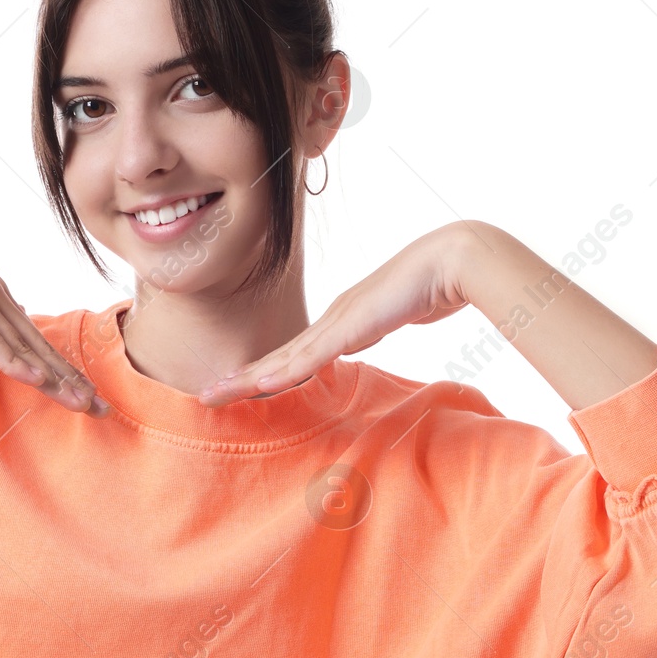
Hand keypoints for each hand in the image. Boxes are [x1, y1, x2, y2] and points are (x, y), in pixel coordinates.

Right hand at [0, 191, 108, 415]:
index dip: (60, 367)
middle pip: (38, 346)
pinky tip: (36, 378)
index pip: (33, 338)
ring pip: (22, 346)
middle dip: (71, 379)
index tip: (85, 393)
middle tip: (101, 409)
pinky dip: (13, 360)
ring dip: (54, 377)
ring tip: (82, 403)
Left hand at [198, 222, 474, 405]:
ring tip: (218, 394)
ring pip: (286, 358)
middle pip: (279, 356)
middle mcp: (331, 320)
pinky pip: (313, 356)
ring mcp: (339, 321)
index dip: (264, 371)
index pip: (295, 353)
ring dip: (250, 378)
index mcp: (340, 320)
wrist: (448, 262)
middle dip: (242, 378)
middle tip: (208, 396)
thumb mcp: (390, 316)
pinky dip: (285, 372)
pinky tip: (261, 385)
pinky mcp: (352, 325)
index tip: (237, 385)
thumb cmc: (428, 285)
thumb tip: (356, 343)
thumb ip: (370, 330)